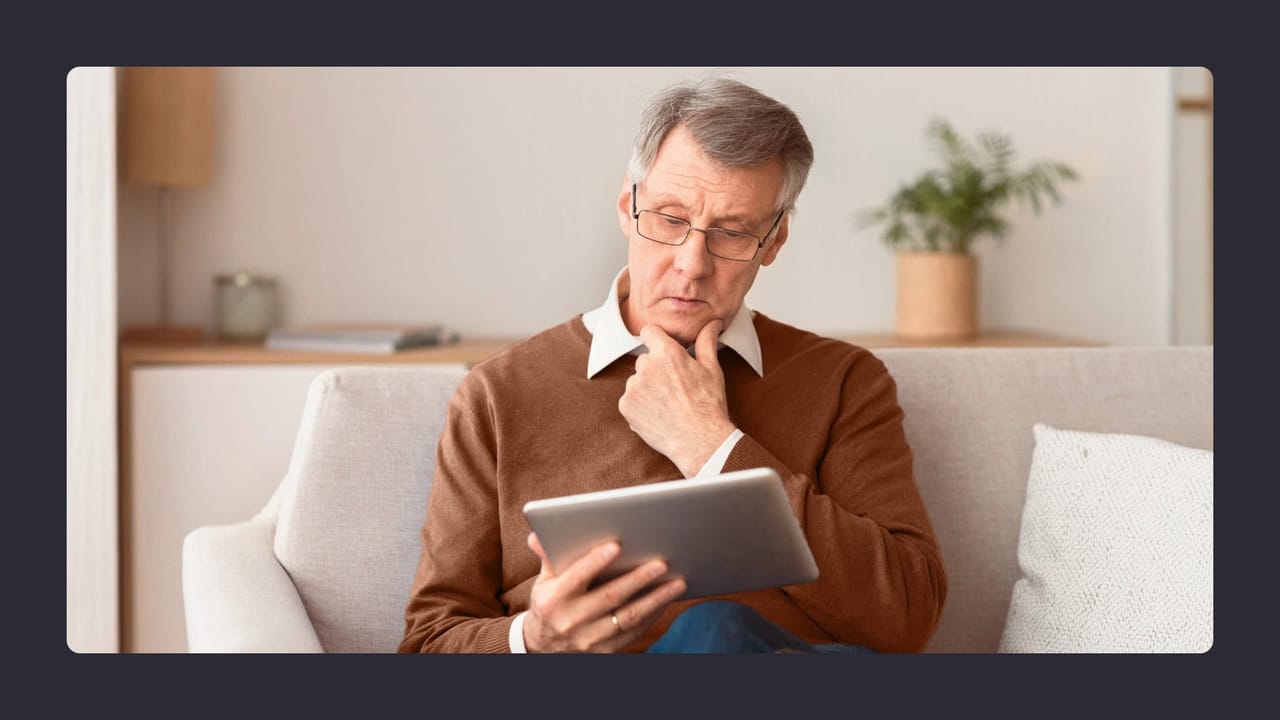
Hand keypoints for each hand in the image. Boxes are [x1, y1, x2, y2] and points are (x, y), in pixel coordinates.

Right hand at [522, 532, 685, 652]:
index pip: (576, 577)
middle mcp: (571, 622)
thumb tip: (539, 533)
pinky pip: (634, 632)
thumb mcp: (544, 580)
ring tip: (678, 582)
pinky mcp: (605, 652)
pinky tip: (668, 599)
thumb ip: (548, 556)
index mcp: (553, 600)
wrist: (543, 647)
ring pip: (629, 617)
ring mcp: (589, 640)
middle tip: (662, 562)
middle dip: (638, 579)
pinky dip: (653, 615)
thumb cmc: (550, 602)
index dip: (595, 561)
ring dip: (656, 599)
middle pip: (610, 597)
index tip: (617, 544)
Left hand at [619, 319, 736, 477]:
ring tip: (668, 403)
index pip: (649, 331)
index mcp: (666, 353)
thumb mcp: (711, 369)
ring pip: (637, 380)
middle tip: (674, 386)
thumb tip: (713, 323)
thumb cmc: (708, 405)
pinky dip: (640, 406)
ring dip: (647, 388)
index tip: (664, 350)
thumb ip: (706, 341)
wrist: (699, 440)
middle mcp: (646, 366)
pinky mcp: (625, 406)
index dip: (657, 339)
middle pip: (645, 359)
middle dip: (656, 369)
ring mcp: (632, 387)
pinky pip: (630, 400)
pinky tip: (658, 414)